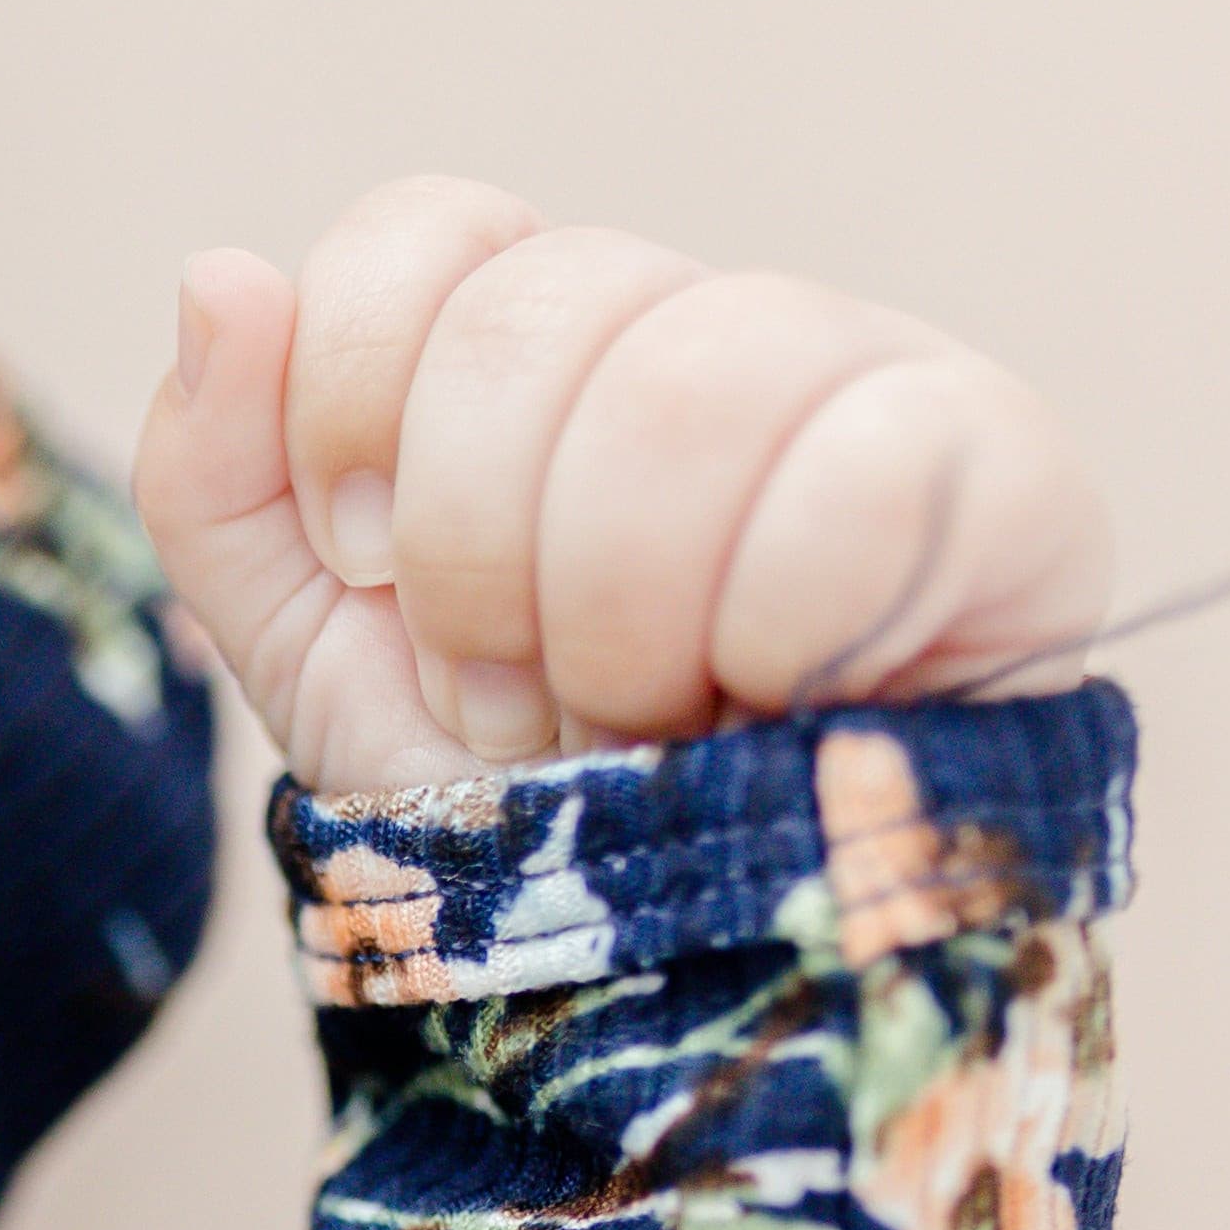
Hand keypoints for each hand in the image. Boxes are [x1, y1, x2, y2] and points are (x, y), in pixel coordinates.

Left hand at [129, 177, 1111, 801]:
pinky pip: (866, 477)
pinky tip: (780, 704)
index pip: (427, 234)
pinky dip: (773, 635)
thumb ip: (219, 476)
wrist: (677, 995)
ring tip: (637, 721)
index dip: (351, 405)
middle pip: (537, 316)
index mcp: (549, 344)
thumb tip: (220, 273)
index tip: (364, 567)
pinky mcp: (1011, 482)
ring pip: (690, 388)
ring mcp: (874, 384)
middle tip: (513, 697)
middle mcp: (712, 331)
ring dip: (612, 620)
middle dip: (474, 565)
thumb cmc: (507, 812)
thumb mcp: (312, 658)